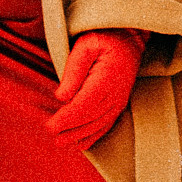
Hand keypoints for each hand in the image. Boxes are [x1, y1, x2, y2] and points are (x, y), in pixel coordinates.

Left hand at [46, 29, 144, 146]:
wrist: (131, 39)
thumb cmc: (104, 38)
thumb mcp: (86, 45)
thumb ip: (74, 70)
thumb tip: (62, 97)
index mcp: (106, 79)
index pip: (84, 105)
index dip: (67, 119)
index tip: (51, 126)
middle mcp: (115, 94)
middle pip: (90, 119)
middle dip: (70, 131)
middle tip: (53, 138)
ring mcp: (119, 101)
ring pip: (98, 125)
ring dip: (79, 136)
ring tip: (62, 143)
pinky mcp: (119, 104)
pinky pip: (107, 124)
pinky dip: (94, 136)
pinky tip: (81, 144)